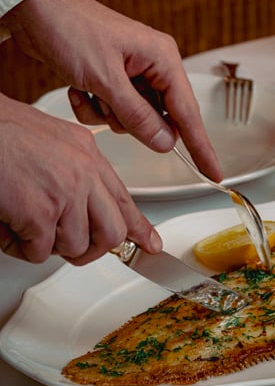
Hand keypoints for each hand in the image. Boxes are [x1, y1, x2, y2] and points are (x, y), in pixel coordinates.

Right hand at [0, 94, 160, 263]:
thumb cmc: (3, 133)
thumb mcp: (54, 143)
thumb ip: (74, 172)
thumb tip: (80, 207)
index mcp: (87, 154)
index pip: (123, 198)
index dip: (138, 227)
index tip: (149, 244)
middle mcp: (83, 172)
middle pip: (112, 232)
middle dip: (90, 250)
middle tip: (70, 249)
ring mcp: (66, 192)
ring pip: (74, 246)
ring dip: (45, 246)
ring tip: (23, 225)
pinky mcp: (41, 213)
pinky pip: (39, 251)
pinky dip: (19, 246)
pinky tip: (8, 226)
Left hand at [3, 0, 222, 181]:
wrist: (39, 13)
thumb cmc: (73, 29)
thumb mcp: (105, 78)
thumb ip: (137, 114)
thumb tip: (164, 142)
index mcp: (163, 59)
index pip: (188, 111)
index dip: (201, 145)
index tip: (213, 171)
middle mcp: (153, 66)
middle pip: (158, 118)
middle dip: (129, 121)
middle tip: (107, 104)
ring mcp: (133, 74)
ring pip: (132, 119)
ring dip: (105, 114)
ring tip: (87, 91)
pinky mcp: (113, 80)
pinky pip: (112, 112)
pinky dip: (92, 108)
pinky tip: (79, 90)